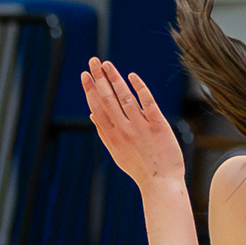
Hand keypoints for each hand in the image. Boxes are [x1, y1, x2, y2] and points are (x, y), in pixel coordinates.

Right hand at [82, 59, 185, 190]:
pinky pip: (147, 102)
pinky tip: (131, 76)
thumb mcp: (116, 153)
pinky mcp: (158, 125)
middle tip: (92, 61)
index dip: (90, 90)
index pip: (97, 108)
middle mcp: (123, 129)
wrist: (160, 184)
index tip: (85, 75)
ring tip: (107, 64)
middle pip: (108, 99)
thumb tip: (92, 114)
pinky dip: (139, 88)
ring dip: (115, 79)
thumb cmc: (139, 169)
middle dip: (99, 78)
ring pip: (125, 97)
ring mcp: (140, 127)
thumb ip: (104, 133)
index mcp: (112, 136)